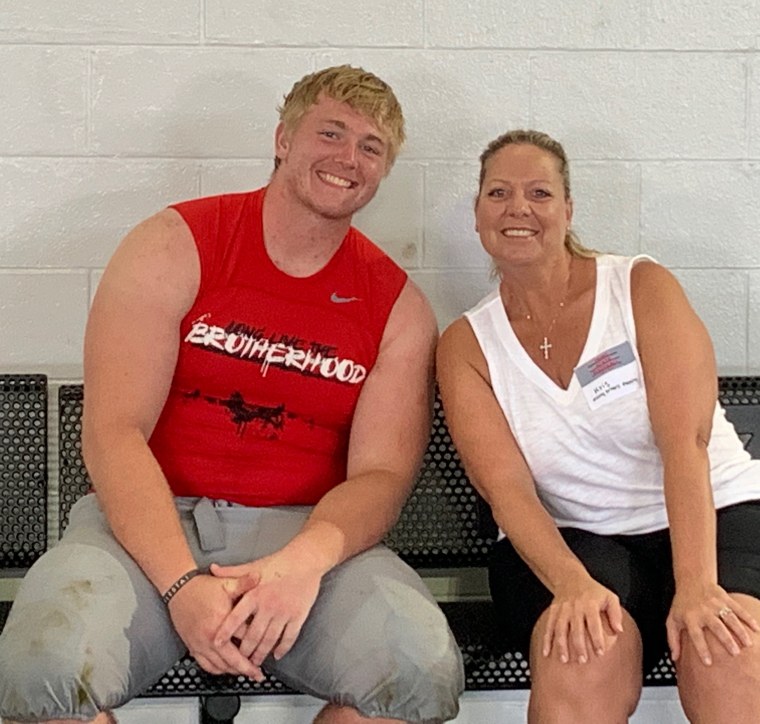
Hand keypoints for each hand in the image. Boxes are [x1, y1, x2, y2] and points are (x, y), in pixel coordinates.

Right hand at [167, 572, 262, 678]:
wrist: (178, 590)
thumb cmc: (201, 587)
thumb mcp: (225, 583)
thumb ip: (244, 582)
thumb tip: (259, 577)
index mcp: (221, 621)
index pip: (244, 637)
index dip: (258, 642)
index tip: (266, 646)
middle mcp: (210, 636)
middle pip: (232, 659)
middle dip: (247, 668)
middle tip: (258, 674)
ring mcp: (200, 644)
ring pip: (220, 666)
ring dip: (234, 671)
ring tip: (245, 673)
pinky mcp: (193, 647)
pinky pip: (206, 666)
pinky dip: (218, 670)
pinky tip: (226, 670)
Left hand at [210, 551, 322, 666]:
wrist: (306, 559)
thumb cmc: (279, 562)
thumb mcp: (254, 565)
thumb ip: (233, 571)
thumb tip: (213, 568)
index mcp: (255, 594)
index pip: (236, 618)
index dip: (225, 632)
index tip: (217, 644)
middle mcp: (268, 606)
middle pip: (253, 635)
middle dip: (245, 651)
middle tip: (239, 660)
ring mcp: (284, 613)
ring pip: (270, 640)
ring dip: (262, 653)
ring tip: (255, 661)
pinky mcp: (298, 615)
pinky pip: (289, 637)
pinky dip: (283, 648)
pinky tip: (277, 654)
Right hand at [542, 576, 623, 663]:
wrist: (570, 577)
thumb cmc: (593, 590)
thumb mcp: (609, 597)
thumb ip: (615, 613)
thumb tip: (619, 630)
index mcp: (590, 604)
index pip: (593, 623)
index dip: (597, 639)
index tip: (600, 652)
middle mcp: (575, 607)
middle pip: (576, 628)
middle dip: (578, 645)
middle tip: (582, 660)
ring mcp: (562, 609)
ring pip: (560, 628)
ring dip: (561, 644)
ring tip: (564, 659)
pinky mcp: (553, 611)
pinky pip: (549, 626)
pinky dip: (546, 639)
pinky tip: (546, 652)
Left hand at [667, 582, 759, 664]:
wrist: (691, 580)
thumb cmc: (682, 604)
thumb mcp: (672, 619)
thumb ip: (672, 639)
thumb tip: (674, 658)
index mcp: (690, 617)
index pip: (695, 635)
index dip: (701, 648)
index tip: (709, 662)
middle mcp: (703, 610)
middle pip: (716, 626)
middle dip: (726, 639)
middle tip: (735, 653)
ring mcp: (715, 604)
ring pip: (730, 618)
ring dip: (740, 631)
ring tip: (748, 644)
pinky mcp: (725, 598)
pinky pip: (738, 609)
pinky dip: (748, 618)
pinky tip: (756, 629)